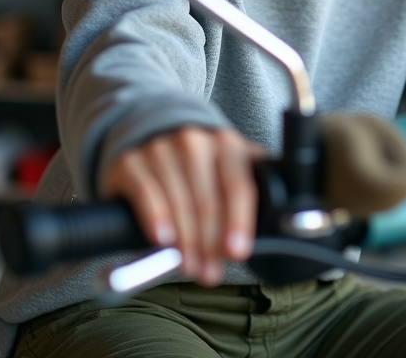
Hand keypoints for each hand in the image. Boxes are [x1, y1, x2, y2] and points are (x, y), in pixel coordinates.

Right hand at [102, 126, 262, 285]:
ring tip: (190, 266)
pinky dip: (156, 218)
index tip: (237, 252)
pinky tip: (163, 239)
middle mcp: (194, 141)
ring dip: (186, 242)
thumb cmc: (198, 163)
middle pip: (207, 201)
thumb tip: (274, 226)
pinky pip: (146, 193)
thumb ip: (250, 188)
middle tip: (209, 273)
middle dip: (210, 244)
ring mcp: (160, 149)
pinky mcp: (130, 161)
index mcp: (227, 144)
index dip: (239, 222)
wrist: (150, 132)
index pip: (238, 186)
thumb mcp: (229, 166)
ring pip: (179, 202)